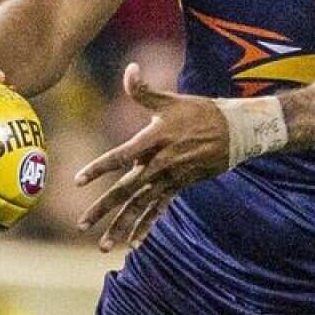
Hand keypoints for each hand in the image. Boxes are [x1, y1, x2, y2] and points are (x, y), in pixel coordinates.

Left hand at [76, 63, 228, 251]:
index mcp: (154, 140)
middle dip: (103, 208)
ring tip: (103, 246)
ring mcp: (170, 178)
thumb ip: (144, 90)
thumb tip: (130, 68)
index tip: (78, 180)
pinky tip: (133, 244)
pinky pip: (159, 210)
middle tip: (80, 224)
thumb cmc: (199, 111)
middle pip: (126, 190)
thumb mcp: (171, 99)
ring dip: (122, 226)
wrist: (235, 131)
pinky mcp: (180, 186)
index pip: (121, 156)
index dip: (99, 167)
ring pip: (141, 206)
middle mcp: (160, 163)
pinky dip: (146, 226)